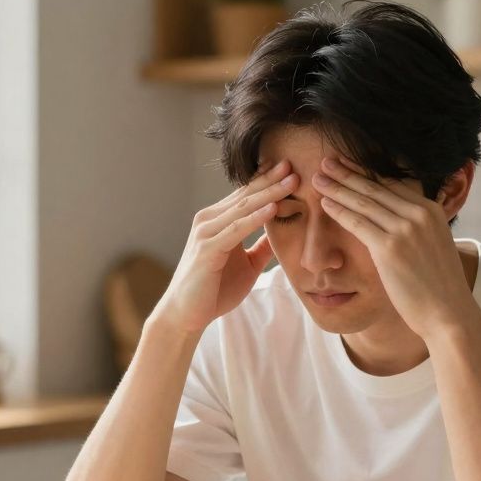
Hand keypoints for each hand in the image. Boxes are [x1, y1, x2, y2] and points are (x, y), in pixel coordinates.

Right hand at [152, 160, 298, 335]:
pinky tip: (273, 208)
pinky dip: (256, 218)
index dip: (268, 181)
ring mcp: (206, 232)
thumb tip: (282, 234)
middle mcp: (209, 220)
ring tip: (291, 181)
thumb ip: (262, 247)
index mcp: (219, 221)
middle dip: (271, 180)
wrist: (186, 315)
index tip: (291, 169)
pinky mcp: (207, 248)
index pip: (246, 195)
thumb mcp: (247, 265)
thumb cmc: (214, 290)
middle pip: (246, 195)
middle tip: (294, 165)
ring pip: (243, 207)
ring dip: (269, 193)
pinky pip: (236, 229)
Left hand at [313, 157, 473, 338]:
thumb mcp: (433, 246)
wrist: (448, 313)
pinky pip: (357, 223)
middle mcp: (419, 214)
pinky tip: (324, 203)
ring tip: (318, 177)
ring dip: (337, 187)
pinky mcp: (390, 248)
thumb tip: (398, 222)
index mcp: (431, 210)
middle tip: (326, 161)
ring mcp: (405, 229)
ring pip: (363, 201)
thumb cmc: (438, 286)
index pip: (392, 183)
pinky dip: (339, 211)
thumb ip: (418, 229)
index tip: (348, 163)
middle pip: (375, 186)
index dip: (366, 171)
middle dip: (347, 172)